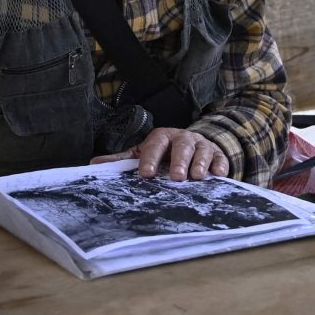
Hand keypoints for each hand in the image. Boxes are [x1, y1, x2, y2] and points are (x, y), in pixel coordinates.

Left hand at [98, 126, 231, 181]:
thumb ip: (122, 160)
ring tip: (197, 177)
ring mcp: (202, 145)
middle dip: (180, 161)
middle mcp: (182, 138)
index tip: (146, 174)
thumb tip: (94, 164)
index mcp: (162, 137)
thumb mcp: (143, 152)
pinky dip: (220, 166)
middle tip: (176, 177)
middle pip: (182, 146)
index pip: (155, 145)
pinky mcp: (217, 154)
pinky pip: (220, 158)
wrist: (191, 144)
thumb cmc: (163, 153)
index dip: (150, 159)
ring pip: (202, 151)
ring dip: (200, 163)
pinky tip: (219, 175)